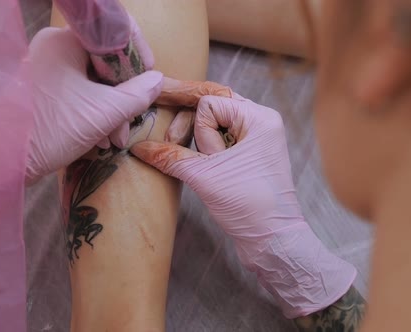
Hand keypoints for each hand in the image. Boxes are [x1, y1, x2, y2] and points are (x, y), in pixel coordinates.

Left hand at [26, 27, 161, 182]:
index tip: (150, 79)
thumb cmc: (49, 131)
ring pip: (94, 79)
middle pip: (105, 60)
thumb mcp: (102, 114)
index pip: (114, 31)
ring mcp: (47, 68)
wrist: (1, 162)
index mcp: (65, 41)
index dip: (138, 54)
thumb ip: (136, 95)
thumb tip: (158, 80)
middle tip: (131, 121)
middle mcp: (54, 47)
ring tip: (115, 138)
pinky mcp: (43, 89)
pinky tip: (100, 138)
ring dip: (112, 109)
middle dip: (124, 93)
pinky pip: (79, 91)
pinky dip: (94, 112)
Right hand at [131, 95, 355, 317]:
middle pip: (210, 105)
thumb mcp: (204, 177)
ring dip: (196, 140)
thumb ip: (170, 156)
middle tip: (171, 142)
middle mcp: (259, 121)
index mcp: (258, 118)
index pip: (209, 102)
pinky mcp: (247, 154)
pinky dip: (201, 148)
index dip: (197, 128)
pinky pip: (217, 138)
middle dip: (188, 124)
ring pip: (211, 122)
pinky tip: (192, 158)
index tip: (205, 157)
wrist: (272, 240)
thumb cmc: (248, 205)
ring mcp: (254, 138)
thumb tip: (138, 147)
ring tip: (199, 166)